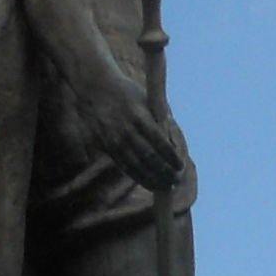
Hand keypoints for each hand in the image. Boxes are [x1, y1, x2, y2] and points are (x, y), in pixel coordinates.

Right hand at [79, 68, 182, 194]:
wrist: (94, 88)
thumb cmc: (126, 93)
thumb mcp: (145, 101)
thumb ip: (158, 120)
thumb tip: (172, 143)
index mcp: (139, 116)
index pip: (159, 141)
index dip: (170, 156)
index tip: (180, 166)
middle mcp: (126, 130)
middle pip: (148, 157)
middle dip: (163, 171)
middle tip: (175, 181)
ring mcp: (114, 139)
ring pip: (135, 165)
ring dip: (151, 178)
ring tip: (164, 186)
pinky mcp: (105, 146)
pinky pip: (123, 165)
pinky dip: (137, 175)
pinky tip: (147, 182)